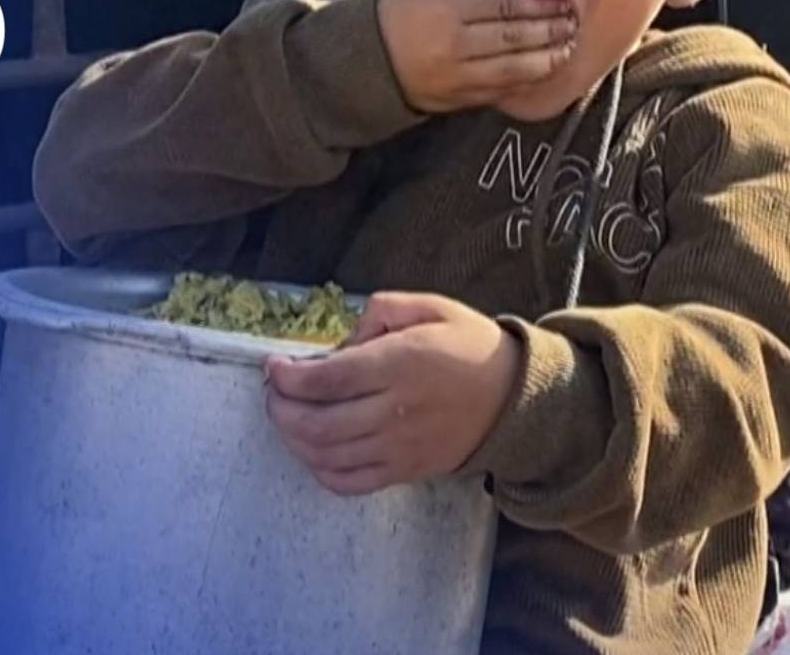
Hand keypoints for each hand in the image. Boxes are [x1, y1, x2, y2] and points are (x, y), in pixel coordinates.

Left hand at [264, 292, 521, 495]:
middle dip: (280, 408)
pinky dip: (320, 470)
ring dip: (293, 438)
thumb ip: (379, 311)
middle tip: (275, 392)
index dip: (286, 377)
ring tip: (287, 416)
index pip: (324, 380)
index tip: (274, 366)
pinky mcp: (405, 471)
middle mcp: (394, 411)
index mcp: (399, 364)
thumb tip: (340, 343)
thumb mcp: (429, 307)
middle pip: (316, 424)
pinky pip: (350, 483)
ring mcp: (399, 448)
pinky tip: (313, 450)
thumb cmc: (469, 346)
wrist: (515, 398)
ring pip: (326, 456)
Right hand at [376, 0, 574, 112]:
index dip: (537, 5)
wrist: (360, 64)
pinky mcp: (457, 100)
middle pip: (515, 37)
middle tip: (573, 23)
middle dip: (550, 31)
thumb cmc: (393, 17)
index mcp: (445, 9)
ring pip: (513, 69)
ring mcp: (457, 76)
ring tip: (567, 48)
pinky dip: (525, 81)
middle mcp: (455, 45)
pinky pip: (499, 91)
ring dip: (546, 59)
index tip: (560, 1)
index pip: (503, 6)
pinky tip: (542, 72)